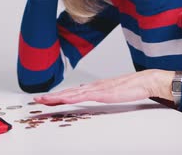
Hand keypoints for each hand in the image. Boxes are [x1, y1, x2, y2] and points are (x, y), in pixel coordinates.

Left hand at [33, 69, 174, 105]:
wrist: (145, 80)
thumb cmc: (131, 87)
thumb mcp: (111, 92)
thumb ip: (99, 93)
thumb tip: (86, 93)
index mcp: (93, 87)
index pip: (71, 92)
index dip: (56, 96)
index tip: (44, 99)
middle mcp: (92, 87)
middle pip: (67, 93)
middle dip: (51, 97)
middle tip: (36, 100)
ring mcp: (97, 89)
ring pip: (72, 94)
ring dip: (57, 97)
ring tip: (44, 100)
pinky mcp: (104, 93)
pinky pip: (85, 96)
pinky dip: (73, 97)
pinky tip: (65, 99)